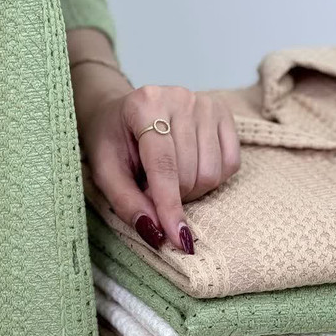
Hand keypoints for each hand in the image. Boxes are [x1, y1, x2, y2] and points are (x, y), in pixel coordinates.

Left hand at [79, 84, 240, 252]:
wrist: (122, 113)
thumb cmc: (112, 142)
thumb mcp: (105, 173)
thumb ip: (126, 203)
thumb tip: (157, 233)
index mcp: (145, 104)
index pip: (164, 165)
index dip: (169, 205)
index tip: (176, 239)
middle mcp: (179, 97)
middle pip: (190, 173)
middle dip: (171, 197)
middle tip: (149, 190)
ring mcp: (205, 102)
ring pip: (212, 173)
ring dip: (190, 190)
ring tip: (167, 178)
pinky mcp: (223, 112)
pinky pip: (230, 164)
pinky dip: (211, 179)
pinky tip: (189, 170)